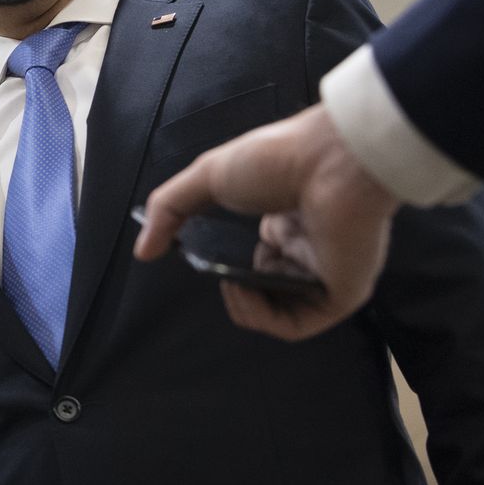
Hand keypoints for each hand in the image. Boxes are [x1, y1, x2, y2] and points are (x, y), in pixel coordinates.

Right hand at [134, 104, 397, 340]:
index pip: (257, 259)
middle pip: (265, 289)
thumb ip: (169, 210)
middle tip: (221, 274)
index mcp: (287, 221)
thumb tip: (142, 251)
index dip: (227, 264)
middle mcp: (308, 250)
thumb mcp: (206, 175)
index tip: (208, 255)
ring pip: (278, 313)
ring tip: (231, 284)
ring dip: (244, 306)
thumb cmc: (277, 159)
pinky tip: (245, 291)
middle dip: (234, 288)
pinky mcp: (341, 295)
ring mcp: (326, 275)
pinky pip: (296, 325)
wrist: (329, 161)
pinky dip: (262, 318)